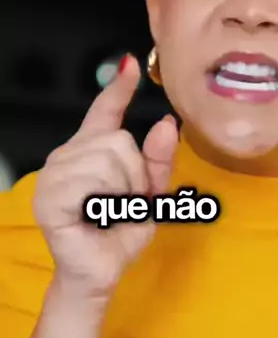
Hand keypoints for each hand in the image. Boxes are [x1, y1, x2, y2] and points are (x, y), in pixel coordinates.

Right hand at [33, 54, 177, 299]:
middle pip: (118, 141)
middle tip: (123, 204)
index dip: (119, 88)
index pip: (105, 111)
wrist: (102, 272)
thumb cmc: (120, 234)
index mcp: (93, 151)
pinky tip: (93, 217)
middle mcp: (69, 155)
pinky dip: (103, 204)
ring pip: (107, 161)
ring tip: (109, 212)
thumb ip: (159, 160)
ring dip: (121, 193)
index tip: (131, 64)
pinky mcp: (49, 196)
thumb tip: (167, 124)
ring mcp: (55, 175)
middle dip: (134, 176)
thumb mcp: (152, 195)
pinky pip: (91, 183)